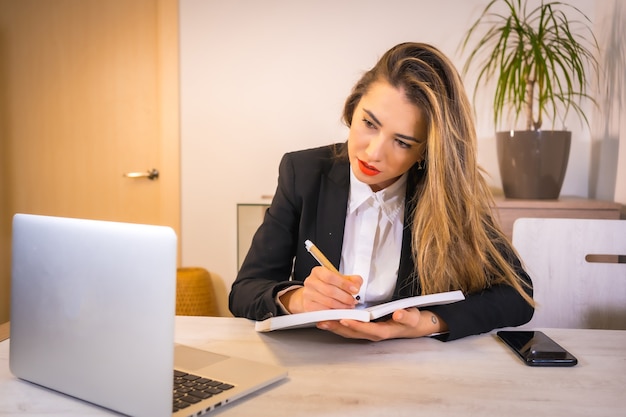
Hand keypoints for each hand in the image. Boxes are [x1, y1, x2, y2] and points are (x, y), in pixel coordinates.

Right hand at [280, 266, 361, 313]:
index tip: (355, 289)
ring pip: (328, 303)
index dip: (344, 284)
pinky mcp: (308, 306)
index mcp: (318, 272)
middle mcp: (311, 282)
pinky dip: (334, 313)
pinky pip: (323, 312)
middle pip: (330, 291)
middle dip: (345, 297)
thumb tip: (357, 284)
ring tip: (349, 306)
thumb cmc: (327, 285)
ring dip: (342, 306)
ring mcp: (308, 294)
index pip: (331, 276)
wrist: (312, 295)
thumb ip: (351, 279)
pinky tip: (340, 311)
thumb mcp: (339, 279)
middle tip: (353, 301)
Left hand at [316, 308, 446, 340]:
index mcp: (383, 331)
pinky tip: (329, 319)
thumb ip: (406, 316)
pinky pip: (349, 328)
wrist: (414, 326)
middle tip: (322, 321)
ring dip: (334, 327)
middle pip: (352, 332)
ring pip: (348, 331)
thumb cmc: (412, 320)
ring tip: (320, 321)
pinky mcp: (364, 329)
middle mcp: (373, 334)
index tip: (343, 318)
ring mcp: (367, 333)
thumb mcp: (413, 317)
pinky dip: (338, 324)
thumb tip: (398, 314)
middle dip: (337, 327)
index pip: (366, 328)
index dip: (354, 325)